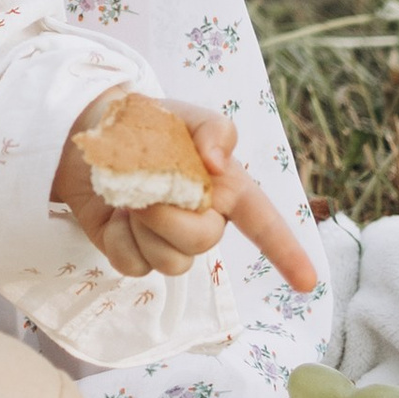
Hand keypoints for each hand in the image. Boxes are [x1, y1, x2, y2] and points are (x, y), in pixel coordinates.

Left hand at [55, 101, 319, 299]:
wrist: (91, 135)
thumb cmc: (147, 124)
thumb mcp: (184, 114)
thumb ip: (213, 129)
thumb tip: (217, 161)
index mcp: (223, 187)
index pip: (262, 222)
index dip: (286, 252)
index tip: (307, 283)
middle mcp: (202, 218)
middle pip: (203, 242)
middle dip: (169, 217)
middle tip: (145, 189)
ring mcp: (168, 239)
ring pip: (172, 262)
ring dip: (143, 228)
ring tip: (130, 198)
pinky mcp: (134, 252)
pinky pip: (134, 266)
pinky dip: (119, 241)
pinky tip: (115, 218)